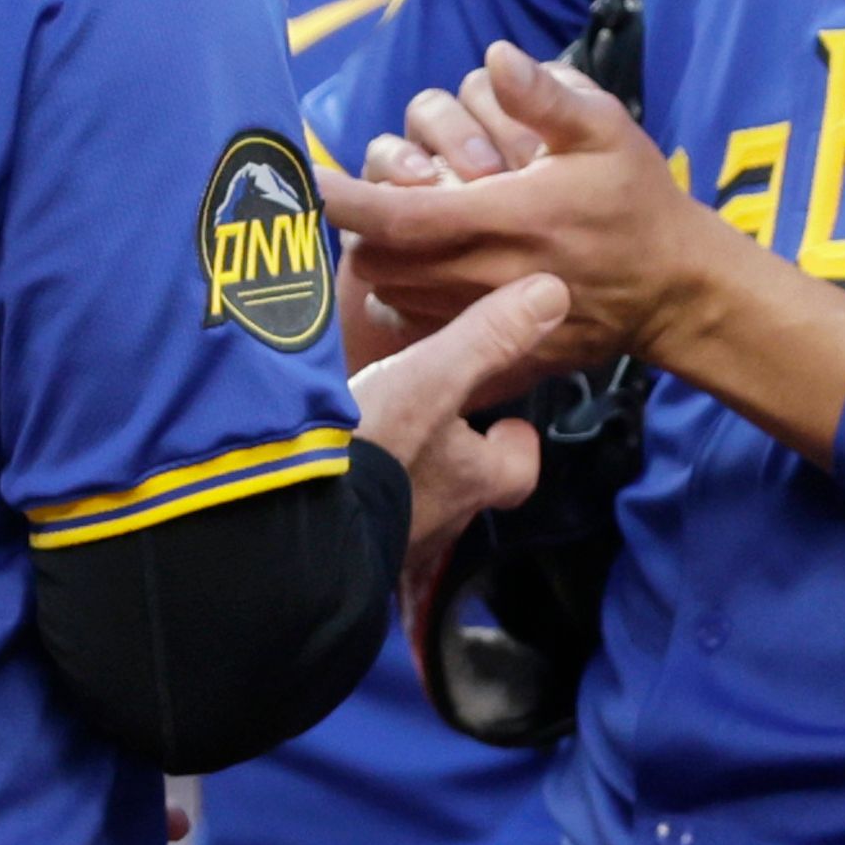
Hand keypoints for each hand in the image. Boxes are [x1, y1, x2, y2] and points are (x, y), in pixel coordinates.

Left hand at [323, 44, 725, 373]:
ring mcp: (493, 319)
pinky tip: (414, 274)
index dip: (346, 201)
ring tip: (383, 231)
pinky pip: (427, 330)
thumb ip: (547, 95)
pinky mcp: (501, 349)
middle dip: (356, 231)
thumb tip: (494, 55)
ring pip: (398, 296)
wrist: (675, 287)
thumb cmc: (637, 199)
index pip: (402, 216)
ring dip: (380, 262)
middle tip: (348, 199)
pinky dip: (405, 301)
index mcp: (509, 218)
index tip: (305, 181)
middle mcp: (490, 274)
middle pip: (383, 261)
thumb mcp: (606, 131)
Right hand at [349, 271, 566, 574]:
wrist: (290, 523)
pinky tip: (329, 469)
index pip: (518, 471)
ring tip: (376, 438)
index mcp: (473, 479)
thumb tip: (553, 294)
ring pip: (413, 506)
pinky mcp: (345, 551)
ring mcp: (392, 541)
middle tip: (432, 421)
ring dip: (402, 477)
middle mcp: (441, 520)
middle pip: (464, 490)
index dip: (515, 445)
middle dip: (453, 459)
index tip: (506, 422)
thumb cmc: (375, 448)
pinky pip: (362, 522)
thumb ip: (487, 338)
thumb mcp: (431, 377)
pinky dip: (355, 496)